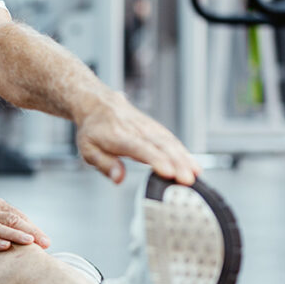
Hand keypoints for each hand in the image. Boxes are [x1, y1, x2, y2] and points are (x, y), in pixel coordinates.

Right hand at [0, 195, 50, 252]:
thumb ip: (0, 218)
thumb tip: (25, 232)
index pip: (17, 215)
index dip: (32, 227)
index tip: (45, 240)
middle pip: (11, 220)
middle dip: (30, 231)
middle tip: (45, 243)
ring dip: (15, 235)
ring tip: (30, 242)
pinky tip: (5, 246)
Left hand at [75, 92, 199, 185]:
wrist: (99, 104)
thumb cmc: (94, 130)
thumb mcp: (88, 150)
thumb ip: (105, 164)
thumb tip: (118, 178)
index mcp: (118, 135)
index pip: (139, 148)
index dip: (155, 160)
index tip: (168, 172)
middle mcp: (136, 129)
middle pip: (160, 146)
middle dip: (176, 163)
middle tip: (188, 180)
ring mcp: (148, 127)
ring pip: (170, 142)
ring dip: (185, 158)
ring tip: (196, 174)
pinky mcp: (156, 128)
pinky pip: (172, 140)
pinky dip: (184, 152)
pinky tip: (194, 165)